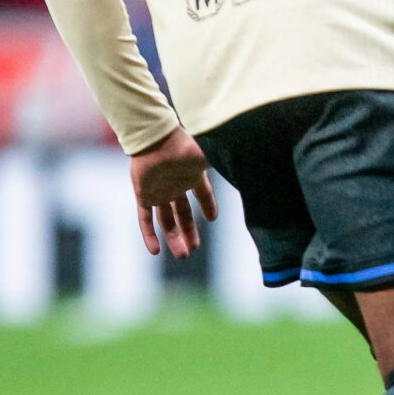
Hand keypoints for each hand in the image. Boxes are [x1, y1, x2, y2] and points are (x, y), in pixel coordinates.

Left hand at [130, 125, 217, 257]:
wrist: (155, 139)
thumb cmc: (183, 146)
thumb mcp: (209, 158)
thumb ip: (227, 165)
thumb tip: (250, 168)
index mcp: (192, 174)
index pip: (203, 194)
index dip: (208, 206)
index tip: (213, 218)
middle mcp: (175, 184)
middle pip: (183, 213)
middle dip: (189, 231)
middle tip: (193, 249)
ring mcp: (158, 190)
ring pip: (166, 219)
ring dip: (173, 237)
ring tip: (182, 255)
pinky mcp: (143, 194)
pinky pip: (144, 219)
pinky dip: (149, 235)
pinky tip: (155, 251)